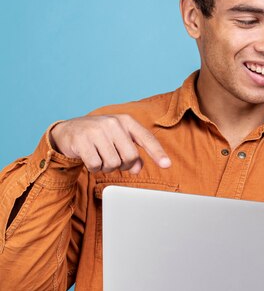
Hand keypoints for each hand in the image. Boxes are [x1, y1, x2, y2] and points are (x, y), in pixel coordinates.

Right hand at [50, 115, 170, 173]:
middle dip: (124, 165)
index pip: (146, 138)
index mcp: (126, 121)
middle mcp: (113, 123)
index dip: (158, 153)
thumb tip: (137, 168)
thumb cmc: (100, 138)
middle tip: (115, 161)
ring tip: (100, 157)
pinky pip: (96, 166)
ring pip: (113, 164)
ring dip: (107, 167)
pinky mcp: (81, 140)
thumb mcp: (119, 141)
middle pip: (130, 157)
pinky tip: (90, 158)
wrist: (69, 131)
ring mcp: (96, 130)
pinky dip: (94, 168)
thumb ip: (133, 154)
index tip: (167, 165)